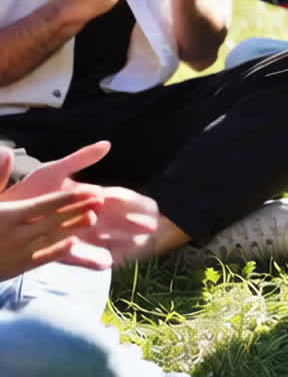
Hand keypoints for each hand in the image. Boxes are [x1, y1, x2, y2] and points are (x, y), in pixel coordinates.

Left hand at [0, 143, 158, 269]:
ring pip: (103, 240)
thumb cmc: (28, 190)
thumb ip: (80, 158)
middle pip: (115, 221)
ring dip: (121, 244)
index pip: (117, 198)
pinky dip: (92, 260)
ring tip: (138, 248)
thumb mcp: (54, 170)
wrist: (3, 214)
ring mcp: (74, 234)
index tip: (152, 208)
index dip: (135, 203)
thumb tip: (108, 144)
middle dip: (133, 225)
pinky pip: (79, 258)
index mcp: (87, 196)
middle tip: (153, 229)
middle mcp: (84, 215)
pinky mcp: (59, 250)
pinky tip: (106, 264)